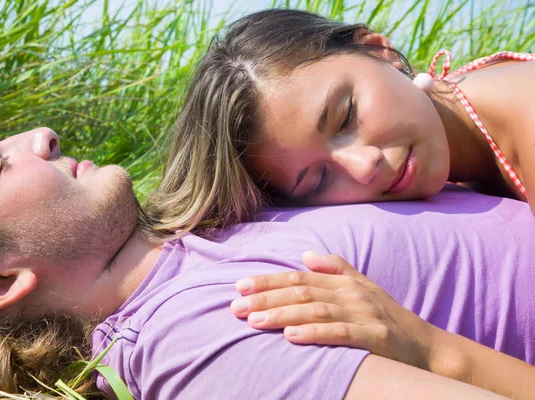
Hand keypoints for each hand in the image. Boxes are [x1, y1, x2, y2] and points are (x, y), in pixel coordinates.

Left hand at [230, 251, 435, 370]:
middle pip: (301, 291)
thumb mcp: (364, 287)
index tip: (240, 286)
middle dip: (266, 298)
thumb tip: (305, 256)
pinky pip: (340, 333)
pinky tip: (291, 336)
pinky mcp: (375, 337)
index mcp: (344, 281)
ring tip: (254, 320)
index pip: (299, 276)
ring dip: (282, 314)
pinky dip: (314, 333)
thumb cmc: (388, 317)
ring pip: (315, 310)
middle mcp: (351, 293)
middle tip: (235, 306)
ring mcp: (364, 313)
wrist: (428, 347)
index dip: (269, 281)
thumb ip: (336, 269)